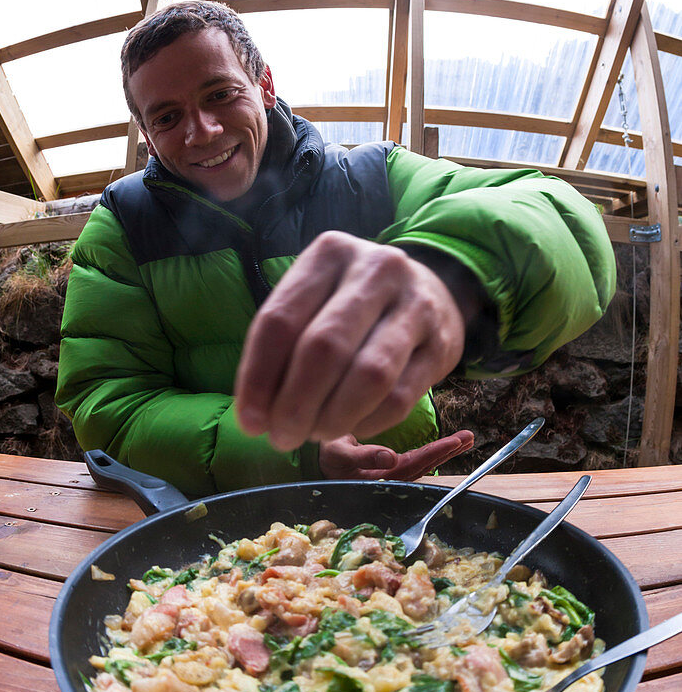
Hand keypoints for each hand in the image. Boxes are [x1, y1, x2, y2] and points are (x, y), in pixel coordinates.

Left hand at [235, 231, 469, 450]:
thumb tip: (256, 416)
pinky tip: (351, 426)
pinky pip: (400, 398)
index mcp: (330, 253)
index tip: (248, 422)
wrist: (434, 290)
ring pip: (369, 375)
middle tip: (282, 437)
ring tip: (315, 434)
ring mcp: (416, 305)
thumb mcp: (315, 301)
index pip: (281, 320)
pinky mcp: (443, 344)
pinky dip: (367, 423)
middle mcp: (377, 269)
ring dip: (333, 418)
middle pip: (325, 348)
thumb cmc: (354, 303)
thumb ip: (282, 347)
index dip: (258, 377)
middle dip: (295, 404)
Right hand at [319, 431, 473, 480]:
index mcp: (379, 476)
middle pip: (425, 465)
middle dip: (448, 450)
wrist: (318, 461)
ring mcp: (392, 474)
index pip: (413, 463)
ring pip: (424, 463)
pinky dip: (434, 451)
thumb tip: (391, 457)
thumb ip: (365, 454)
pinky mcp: (392, 467)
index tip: (455, 441)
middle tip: (469, 437)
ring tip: (465, 438)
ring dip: (445, 450)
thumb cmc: (327, 456)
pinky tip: (448, 444)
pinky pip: (418, 460)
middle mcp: (390, 478)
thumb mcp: (340, 452)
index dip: (435, 452)